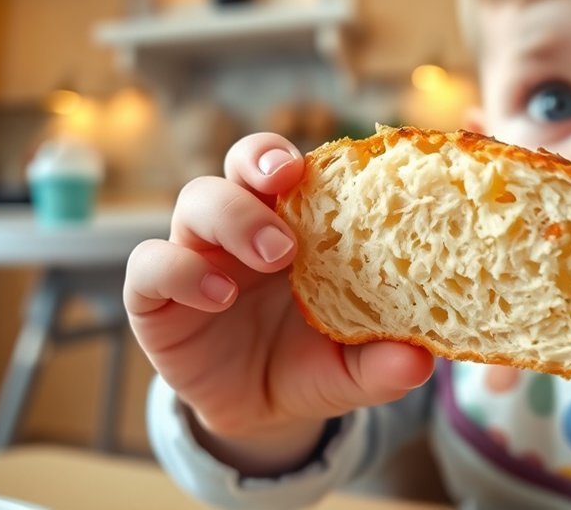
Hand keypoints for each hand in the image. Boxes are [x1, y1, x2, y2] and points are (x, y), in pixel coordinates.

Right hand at [124, 133, 433, 471]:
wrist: (257, 416)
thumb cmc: (309, 367)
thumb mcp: (350, 372)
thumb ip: (381, 364)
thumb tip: (421, 362)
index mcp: (296, 226)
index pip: (295, 169)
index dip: (310, 155)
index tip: (332, 164)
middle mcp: (243, 228)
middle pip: (239, 164)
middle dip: (262, 162)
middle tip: (291, 188)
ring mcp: (195, 255)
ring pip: (195, 201)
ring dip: (233, 216)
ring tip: (274, 256)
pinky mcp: (154, 296)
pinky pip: (150, 266)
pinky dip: (179, 270)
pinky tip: (217, 294)